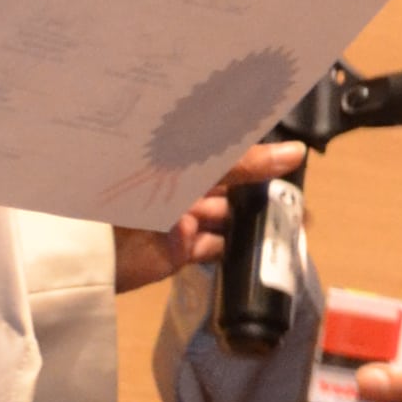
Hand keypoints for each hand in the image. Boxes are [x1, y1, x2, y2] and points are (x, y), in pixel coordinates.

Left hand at [133, 137, 303, 293]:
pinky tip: (261, 248)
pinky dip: (233, 248)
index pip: (226, 151)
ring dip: (254, 222)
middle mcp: (181, 183)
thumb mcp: (198, 167)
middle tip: (300, 202)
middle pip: (231, 186)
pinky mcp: (180, 250)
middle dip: (262, 193)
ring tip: (292, 226)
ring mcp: (180, 218)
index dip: (257, 155)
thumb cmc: (144, 189)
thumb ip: (247, 163)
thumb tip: (298, 152)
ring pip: (227, 218)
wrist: (100, 243)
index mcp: (180, 156)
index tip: (293, 158)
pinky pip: (214, 247)